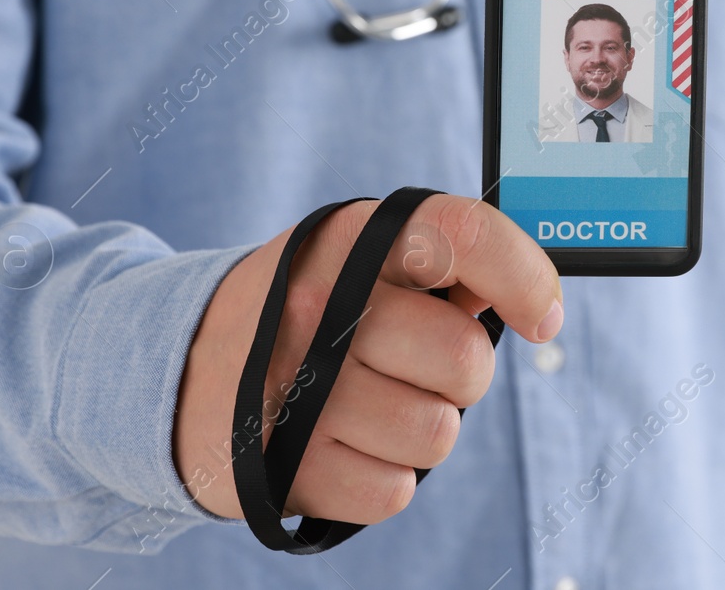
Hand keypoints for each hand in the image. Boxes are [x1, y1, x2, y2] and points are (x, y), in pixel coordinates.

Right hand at [174, 194, 562, 522]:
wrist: (181, 370)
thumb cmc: (310, 312)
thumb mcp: (359, 260)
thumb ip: (443, 269)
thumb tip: (529, 303)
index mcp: (352, 240)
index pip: (465, 236)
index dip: (524, 276)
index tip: (543, 318)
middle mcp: (322, 307)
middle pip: (465, 359)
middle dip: (459, 375)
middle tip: (415, 366)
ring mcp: (296, 389)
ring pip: (437, 433)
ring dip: (420, 428)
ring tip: (367, 403)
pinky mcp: (282, 466)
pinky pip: (394, 489)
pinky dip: (382, 475)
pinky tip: (343, 441)